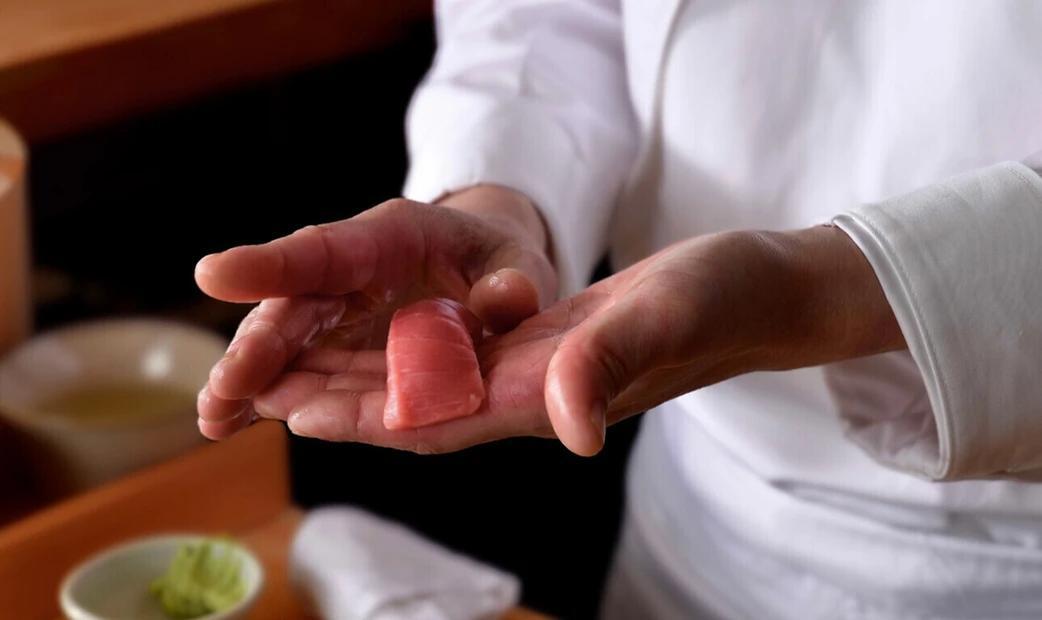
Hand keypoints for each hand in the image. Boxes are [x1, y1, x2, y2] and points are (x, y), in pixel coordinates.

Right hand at [194, 186, 555, 439]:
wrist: (485, 268)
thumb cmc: (498, 259)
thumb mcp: (519, 261)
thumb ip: (515, 280)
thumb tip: (504, 301)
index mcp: (394, 236)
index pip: (330, 247)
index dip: (273, 264)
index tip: (213, 275)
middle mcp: (353, 272)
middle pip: (297, 305)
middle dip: (259, 348)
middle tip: (224, 389)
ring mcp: (340, 311)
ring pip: (286, 342)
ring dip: (249, 381)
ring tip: (212, 420)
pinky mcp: (338, 345)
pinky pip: (298, 370)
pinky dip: (266, 395)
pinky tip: (226, 424)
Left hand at [244, 226, 902, 455]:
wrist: (760, 294)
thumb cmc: (725, 300)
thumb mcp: (670, 315)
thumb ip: (614, 363)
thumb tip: (569, 428)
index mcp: (557, 392)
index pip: (447, 415)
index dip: (371, 418)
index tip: (300, 410)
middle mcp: (539, 391)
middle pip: (422, 409)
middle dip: (344, 404)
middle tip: (263, 390)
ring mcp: (542, 371)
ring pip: (435, 385)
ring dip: (366, 381)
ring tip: (297, 367)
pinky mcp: (549, 345)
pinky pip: (465, 356)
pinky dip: (412, 351)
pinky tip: (379, 335)